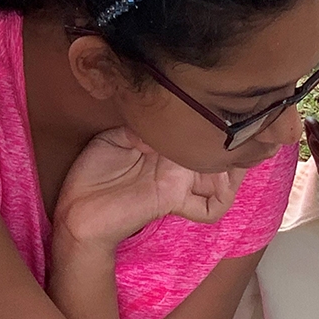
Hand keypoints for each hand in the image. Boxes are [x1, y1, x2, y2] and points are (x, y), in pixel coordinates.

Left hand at [55, 127, 245, 250]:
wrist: (78, 211)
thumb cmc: (91, 176)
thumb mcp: (113, 138)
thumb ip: (140, 126)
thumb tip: (164, 120)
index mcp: (163, 146)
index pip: (197, 132)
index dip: (213, 121)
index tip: (219, 108)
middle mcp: (177, 164)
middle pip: (219, 154)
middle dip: (234, 142)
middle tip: (240, 130)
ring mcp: (179, 183)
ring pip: (224, 179)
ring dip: (236, 168)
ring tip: (237, 154)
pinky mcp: (173, 199)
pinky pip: (209, 208)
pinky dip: (222, 200)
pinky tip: (223, 185)